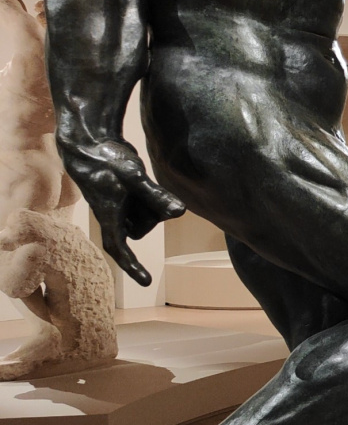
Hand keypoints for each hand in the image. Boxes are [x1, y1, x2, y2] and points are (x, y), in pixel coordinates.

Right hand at [59, 138, 184, 284]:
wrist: (90, 142)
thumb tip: (180, 213)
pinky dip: (151, 196)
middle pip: (144, 227)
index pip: (119, 249)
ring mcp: (120, 207)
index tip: (148, 282)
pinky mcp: (126, 197)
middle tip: (137, 186)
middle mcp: (114, 216)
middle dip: (150, 210)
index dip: (133, 266)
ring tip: (136, 181)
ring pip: (147, 215)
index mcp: (109, 216)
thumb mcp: (133, 177)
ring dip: (150, 201)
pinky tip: (141, 180)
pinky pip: (148, 204)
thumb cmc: (106, 160)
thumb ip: (156, 195)